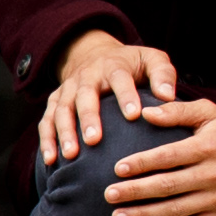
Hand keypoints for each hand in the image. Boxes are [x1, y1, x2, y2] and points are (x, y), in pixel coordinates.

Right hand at [36, 26, 175, 167]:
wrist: (96, 55)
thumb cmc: (132, 65)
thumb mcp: (152, 60)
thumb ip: (163, 75)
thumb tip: (168, 97)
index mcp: (113, 66)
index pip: (119, 79)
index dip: (126, 96)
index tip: (134, 115)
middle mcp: (87, 77)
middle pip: (85, 95)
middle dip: (88, 118)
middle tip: (94, 140)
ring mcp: (68, 89)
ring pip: (62, 109)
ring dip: (65, 132)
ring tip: (71, 155)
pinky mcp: (55, 102)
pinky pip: (46, 121)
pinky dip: (46, 140)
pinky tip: (50, 160)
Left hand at [103, 93, 215, 215]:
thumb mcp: (208, 112)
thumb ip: (177, 111)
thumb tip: (145, 113)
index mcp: (208, 147)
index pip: (170, 157)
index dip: (143, 163)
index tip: (117, 168)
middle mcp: (213, 175)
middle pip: (169, 186)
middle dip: (136, 192)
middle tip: (109, 194)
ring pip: (175, 211)